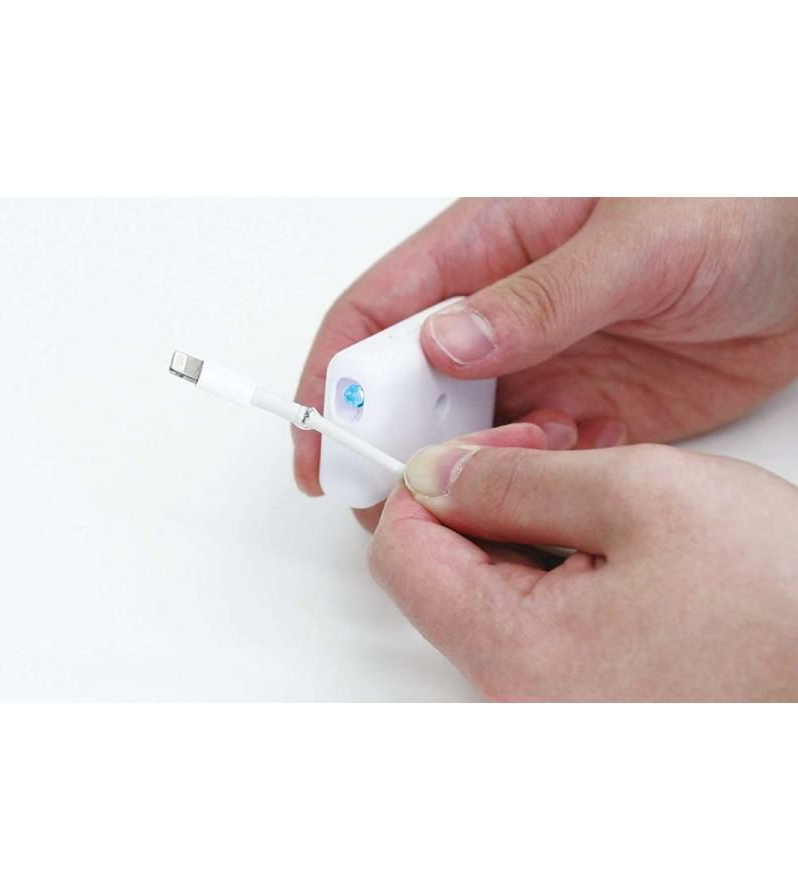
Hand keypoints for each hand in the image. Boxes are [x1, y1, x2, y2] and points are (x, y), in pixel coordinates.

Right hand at [293, 199, 797, 508]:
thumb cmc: (736, 204)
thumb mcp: (636, 240)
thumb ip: (541, 296)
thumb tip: (446, 344)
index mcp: (489, 246)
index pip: (378, 314)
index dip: (333, 378)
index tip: (320, 443)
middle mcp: (502, 314)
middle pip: (408, 387)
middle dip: (386, 445)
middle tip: (386, 500)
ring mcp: (542, 366)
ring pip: (466, 434)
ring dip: (459, 475)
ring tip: (472, 507)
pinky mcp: (587, 410)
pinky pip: (534, 462)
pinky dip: (526, 488)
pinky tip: (548, 493)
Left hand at [367, 431, 797, 700]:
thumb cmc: (783, 607)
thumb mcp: (642, 498)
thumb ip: (517, 479)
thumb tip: (435, 473)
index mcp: (516, 653)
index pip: (401, 552)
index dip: (429, 481)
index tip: (479, 446)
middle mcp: (519, 697)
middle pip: (443, 573)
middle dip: (486, 499)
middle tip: (550, 455)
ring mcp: (550, 704)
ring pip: (491, 591)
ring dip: (527, 527)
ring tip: (599, 498)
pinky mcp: (581, 697)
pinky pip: (534, 620)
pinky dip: (556, 565)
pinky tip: (609, 540)